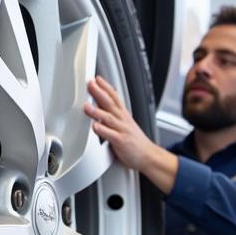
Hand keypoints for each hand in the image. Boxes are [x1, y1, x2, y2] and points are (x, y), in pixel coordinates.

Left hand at [84, 76, 178, 192]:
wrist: (148, 156)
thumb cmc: (135, 141)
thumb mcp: (125, 124)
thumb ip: (113, 116)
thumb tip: (101, 108)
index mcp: (123, 115)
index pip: (115, 97)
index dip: (106, 87)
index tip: (97, 79)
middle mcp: (122, 120)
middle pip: (110, 103)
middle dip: (100, 92)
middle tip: (90, 84)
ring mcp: (122, 130)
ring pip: (109, 118)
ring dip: (97, 111)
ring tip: (86, 106)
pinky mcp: (121, 142)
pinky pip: (110, 135)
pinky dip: (102, 130)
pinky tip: (94, 126)